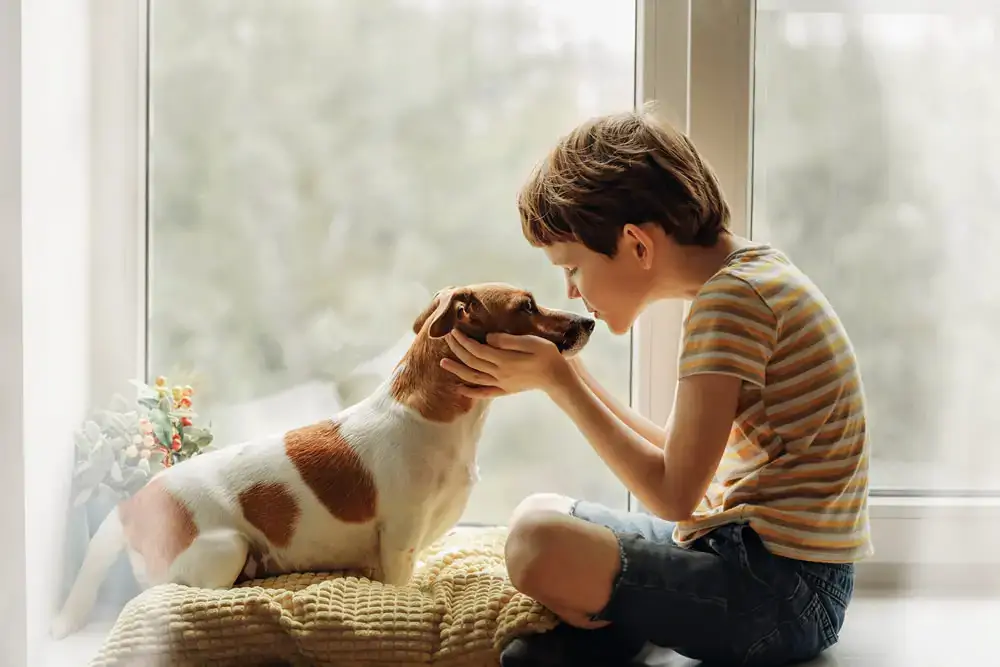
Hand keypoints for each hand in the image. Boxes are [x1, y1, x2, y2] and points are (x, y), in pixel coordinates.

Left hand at [440, 330, 571, 398]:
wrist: (557, 378)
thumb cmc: (547, 355)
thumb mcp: (531, 342)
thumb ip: (508, 341)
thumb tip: (488, 337)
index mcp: (504, 360)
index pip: (477, 349)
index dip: (463, 339)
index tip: (454, 329)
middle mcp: (499, 373)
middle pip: (472, 361)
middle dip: (457, 349)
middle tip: (446, 337)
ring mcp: (501, 383)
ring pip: (473, 377)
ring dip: (457, 370)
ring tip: (442, 363)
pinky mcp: (505, 390)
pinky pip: (483, 393)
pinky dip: (470, 391)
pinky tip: (459, 388)